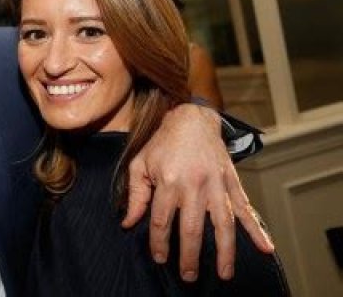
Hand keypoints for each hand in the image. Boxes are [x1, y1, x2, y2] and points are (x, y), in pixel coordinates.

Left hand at [121, 103, 274, 280]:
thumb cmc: (162, 143)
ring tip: (224, 273)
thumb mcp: (140, 163)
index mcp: (168, 182)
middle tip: (188, 276)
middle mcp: (193, 186)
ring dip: (224, 252)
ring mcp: (216, 185)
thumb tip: (128, 222)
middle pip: (191, 229)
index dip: (159, 243)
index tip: (160, 258)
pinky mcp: (232, 182)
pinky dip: (257, 229)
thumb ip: (136, 195)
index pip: (161, 221)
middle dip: (189, 256)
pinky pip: (246, 209)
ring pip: (222, 224)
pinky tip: (266, 248)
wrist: (192, 119)